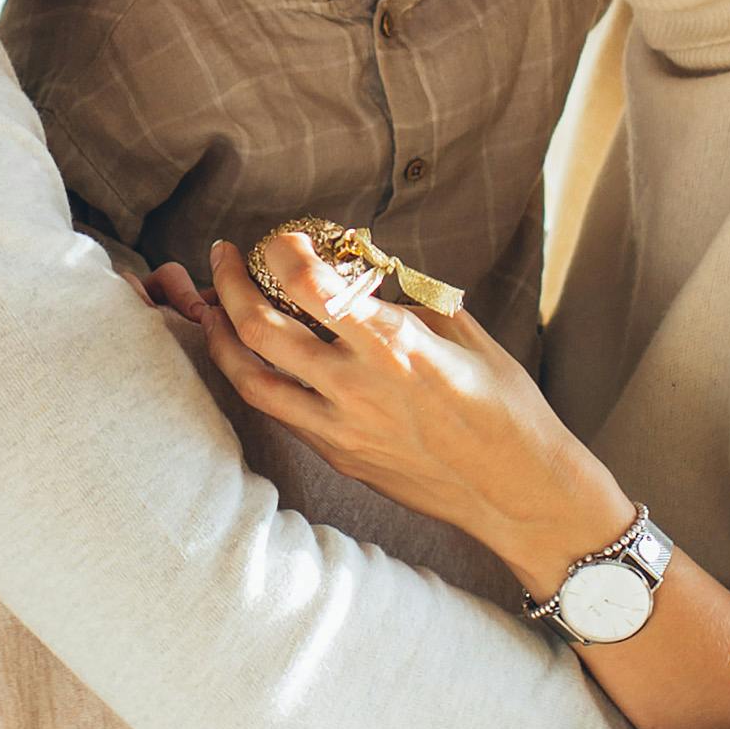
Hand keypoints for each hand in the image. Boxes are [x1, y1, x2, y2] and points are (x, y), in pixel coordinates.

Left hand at [170, 226, 636, 596]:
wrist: (517, 492)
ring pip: (250, 379)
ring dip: (220, 336)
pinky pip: (281, 412)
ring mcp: (340, 429)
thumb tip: (364, 273)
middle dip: (230, 282)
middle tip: (224, 256)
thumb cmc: (506, 408)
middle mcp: (356, 387)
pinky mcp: (338, 456)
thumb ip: (408, 300)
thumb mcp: (465, 333)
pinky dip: (258, 377)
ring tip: (211, 307)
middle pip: (260, 328)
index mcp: (394, 346)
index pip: (311, 285)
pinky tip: (253, 357)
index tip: (280, 236)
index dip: (282, 250)